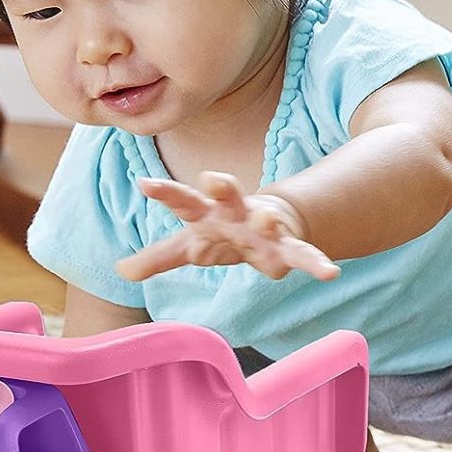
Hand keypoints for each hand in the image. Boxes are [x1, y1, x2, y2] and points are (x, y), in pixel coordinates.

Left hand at [115, 171, 340, 281]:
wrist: (270, 223)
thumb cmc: (223, 232)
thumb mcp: (188, 244)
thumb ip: (156, 258)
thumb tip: (119, 272)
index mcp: (208, 211)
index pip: (182, 199)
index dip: (164, 192)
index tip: (143, 183)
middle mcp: (236, 212)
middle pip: (227, 196)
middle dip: (222, 186)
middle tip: (214, 179)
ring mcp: (264, 226)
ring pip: (268, 220)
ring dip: (269, 219)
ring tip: (271, 219)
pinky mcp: (289, 246)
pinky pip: (303, 254)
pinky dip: (316, 263)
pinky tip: (331, 272)